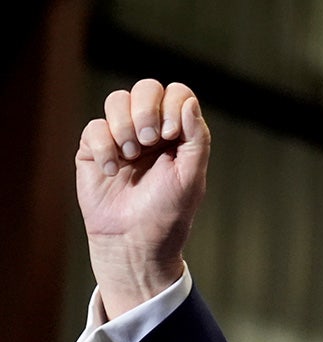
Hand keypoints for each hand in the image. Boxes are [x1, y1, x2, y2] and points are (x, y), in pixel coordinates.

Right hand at [76, 79, 209, 318]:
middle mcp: (150, 130)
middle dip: (146, 109)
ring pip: (116, 100)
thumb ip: (196, 138)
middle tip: (150, 140)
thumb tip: (188, 102)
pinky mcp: (94, 149)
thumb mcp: (191, 176)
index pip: (176, 93)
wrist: (134, 241)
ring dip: (124, 125)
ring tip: (131, 155)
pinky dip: (104, 146)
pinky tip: (112, 170)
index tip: (171, 135)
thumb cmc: (168, 212)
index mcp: (178, 134)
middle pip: (146, 88)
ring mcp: (121, 137)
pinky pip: (94, 127)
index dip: (172, 105)